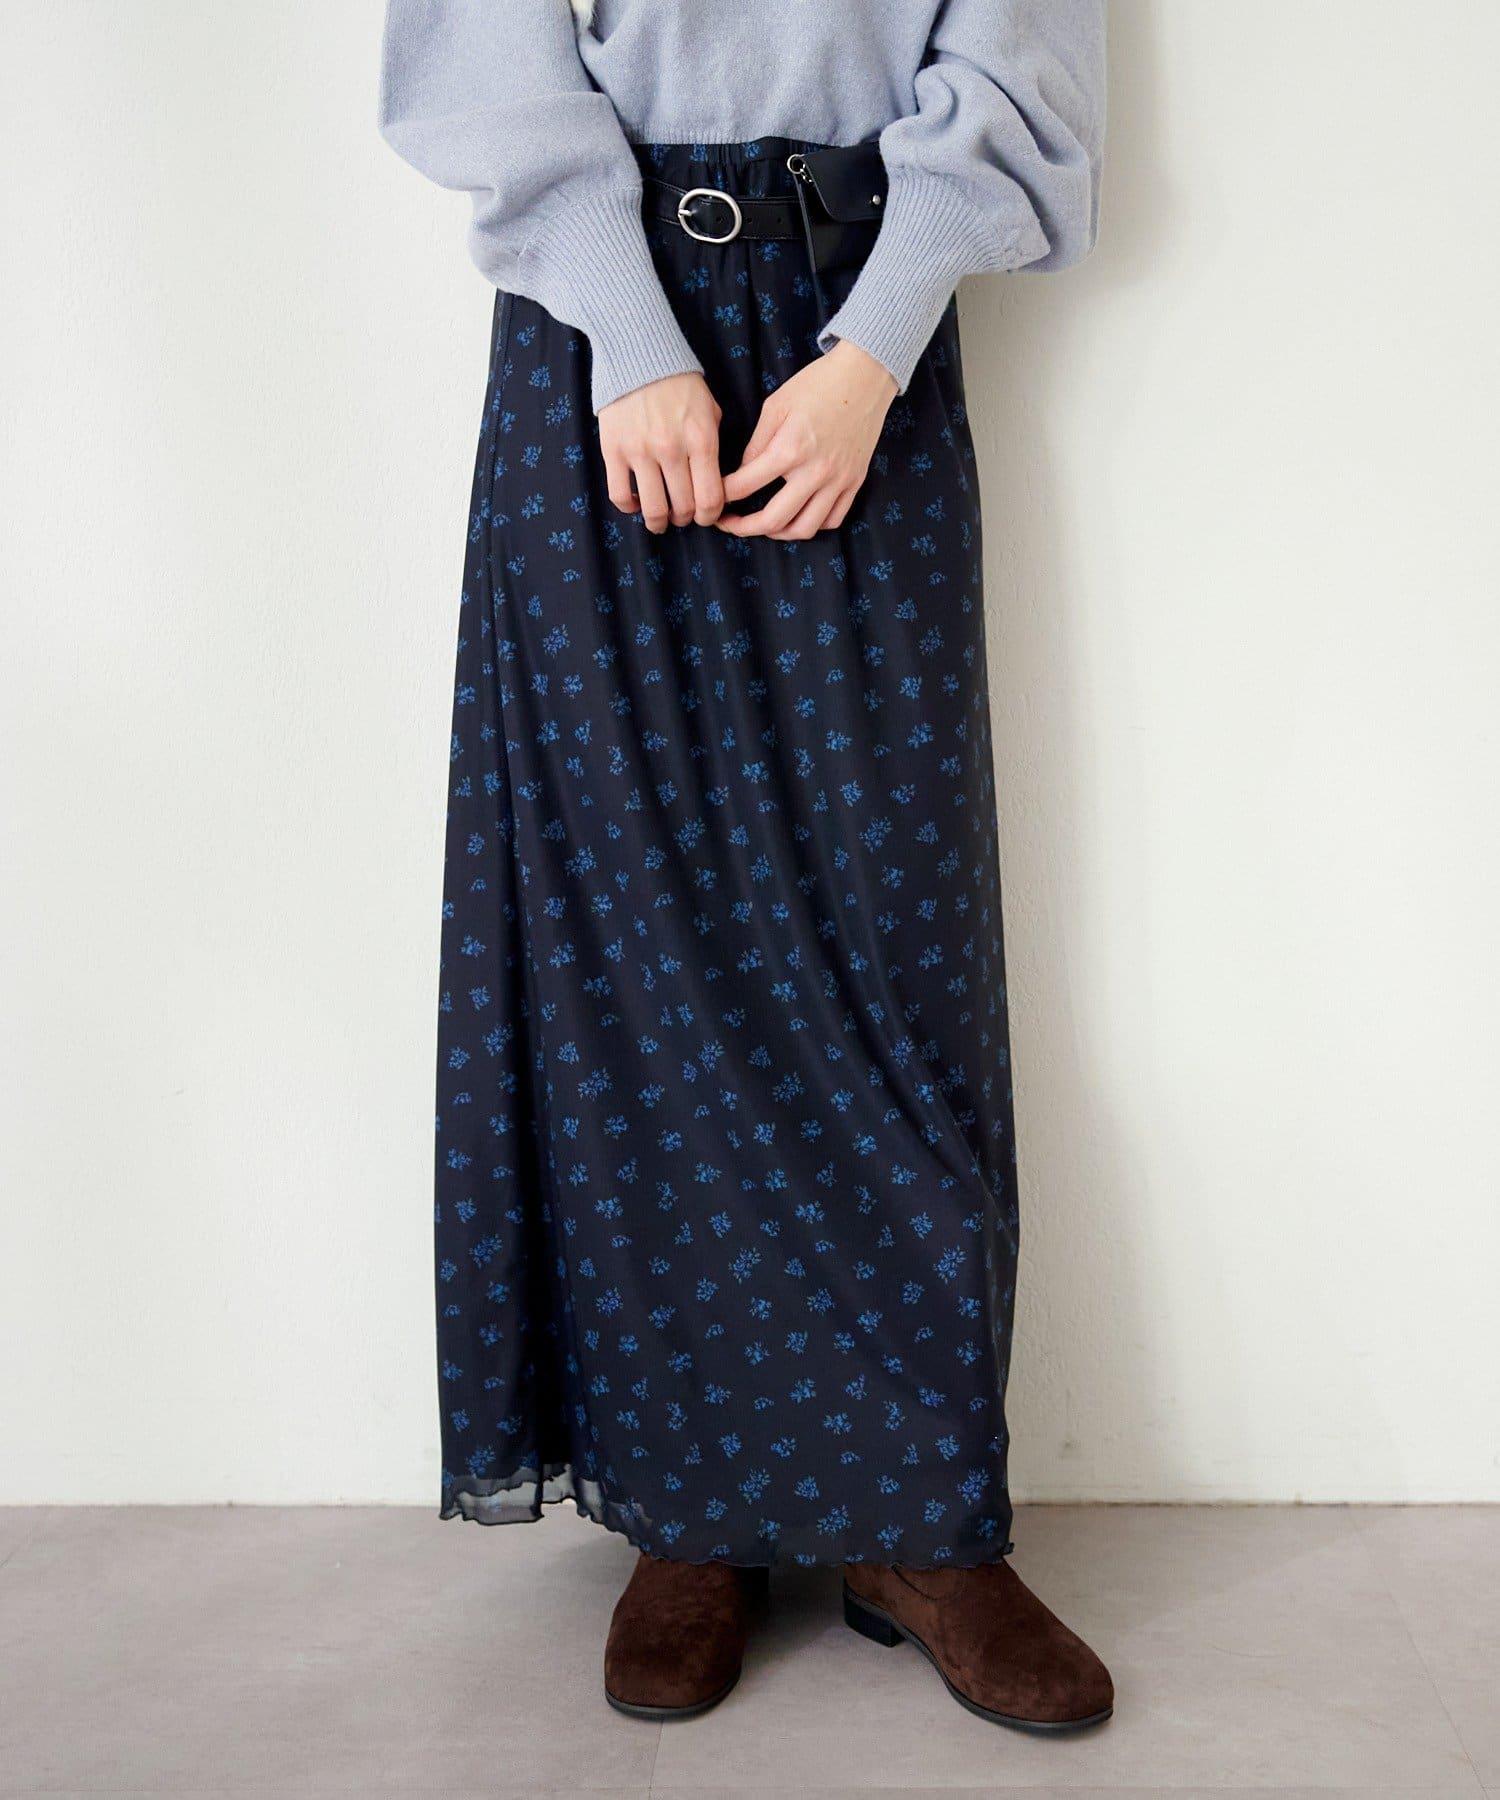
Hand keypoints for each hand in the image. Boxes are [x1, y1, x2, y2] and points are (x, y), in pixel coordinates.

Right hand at [598, 371, 724, 531]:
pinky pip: (620, 495)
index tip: (705, 517)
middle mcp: (672, 449)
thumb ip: (713, 446)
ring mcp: (640, 451)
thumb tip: (715, 482)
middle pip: (683, 508)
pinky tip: (636, 502)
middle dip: (686, 518)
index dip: (709, 517)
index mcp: (701, 440)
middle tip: (682, 514)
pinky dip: (630, 507)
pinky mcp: (612, 450)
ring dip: (659, 521)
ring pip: (653, 509)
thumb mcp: (710, 411)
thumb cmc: (679, 384)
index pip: (710, 499)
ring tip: (660, 518)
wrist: (639, 354)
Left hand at [716, 341, 897, 540]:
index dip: (723, 495)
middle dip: (743, 528)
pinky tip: (798, 516)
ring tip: (764, 526)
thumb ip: (757, 443)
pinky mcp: (854, 483)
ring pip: (804, 528)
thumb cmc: (817, 385)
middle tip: (730, 524)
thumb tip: (742, 473)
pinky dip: (812, 525)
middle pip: (773, 520)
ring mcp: (837, 481)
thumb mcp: (776, 406)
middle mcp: (814, 472)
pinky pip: (832, 520)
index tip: (715, 496)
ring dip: (778, 533)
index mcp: (789, 449)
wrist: (864, 376)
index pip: (745, 485)